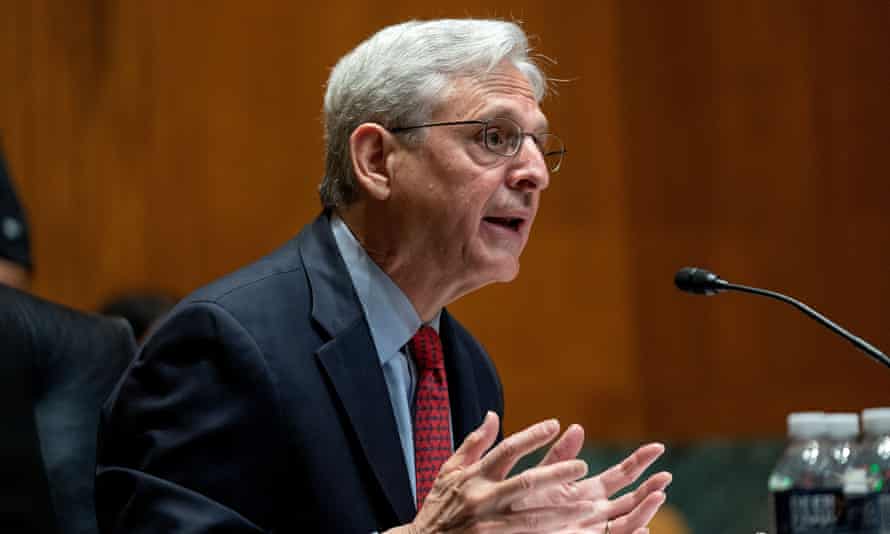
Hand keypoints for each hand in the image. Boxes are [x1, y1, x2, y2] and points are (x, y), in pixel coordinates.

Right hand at [386, 412, 599, 532]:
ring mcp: (487, 525)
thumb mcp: (448, 470)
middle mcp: (481, 498)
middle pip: (526, 482)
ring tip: (590, 505)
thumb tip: (493, 414)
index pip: (507, 449)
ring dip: (564, 511)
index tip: (555, 424)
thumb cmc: (437, 505)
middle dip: (557, 474)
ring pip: (533, 517)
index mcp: (473, 476)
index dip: (532, 435)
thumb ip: (474, 443)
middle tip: (584, 466)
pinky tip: (572, 531)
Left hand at [512, 424, 671, 533]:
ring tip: (658, 494)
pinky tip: (643, 526)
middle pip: (632, 497)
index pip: (621, 475)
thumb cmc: (520, 505)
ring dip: (645, 508)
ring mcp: (594, 529)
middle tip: (666, 473)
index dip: (640, 462)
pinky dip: (631, 533)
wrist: (504, 529)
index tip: (657, 447)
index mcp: (587, 492)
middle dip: (651, 486)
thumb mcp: (541, 475)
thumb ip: (559, 456)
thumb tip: (578, 427)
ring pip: (628, 519)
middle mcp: (596, 511)